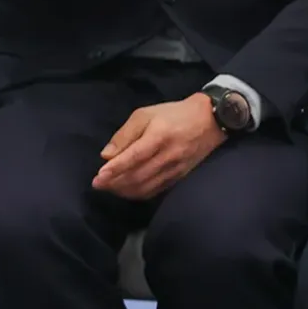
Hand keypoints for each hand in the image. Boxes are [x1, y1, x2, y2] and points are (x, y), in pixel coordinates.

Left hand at [92, 94, 225, 199]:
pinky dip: (138, 194)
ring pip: (146, 187)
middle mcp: (168, 156)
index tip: (98, 177)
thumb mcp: (146, 114)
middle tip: (98, 184)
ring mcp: (175, 169)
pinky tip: (127, 191)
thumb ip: (125, 134)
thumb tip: (106, 155)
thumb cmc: (173, 114)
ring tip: (110, 188)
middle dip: (115, 183)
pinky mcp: (179, 177)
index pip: (134, 157)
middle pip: (138, 176)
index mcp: (159, 136)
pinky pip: (156, 191)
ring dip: (124, 191)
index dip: (115, 169)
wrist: (209, 121)